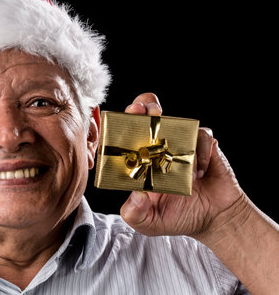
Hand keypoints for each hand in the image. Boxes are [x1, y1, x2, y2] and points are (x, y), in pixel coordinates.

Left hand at [120, 93, 246, 238]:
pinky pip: (201, 137)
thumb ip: (135, 214)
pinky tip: (199, 172)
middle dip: (141, 109)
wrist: (215, 219)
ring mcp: (182, 146)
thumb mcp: (149, 223)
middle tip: (141, 110)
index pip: (125, 140)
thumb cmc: (179, 217)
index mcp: (141, 164)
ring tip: (166, 134)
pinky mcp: (203, 145)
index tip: (118, 123)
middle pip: (146, 120)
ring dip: (170, 123)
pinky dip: (199, 151)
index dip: (120, 128)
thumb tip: (136, 195)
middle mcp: (159, 150)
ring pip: (174, 122)